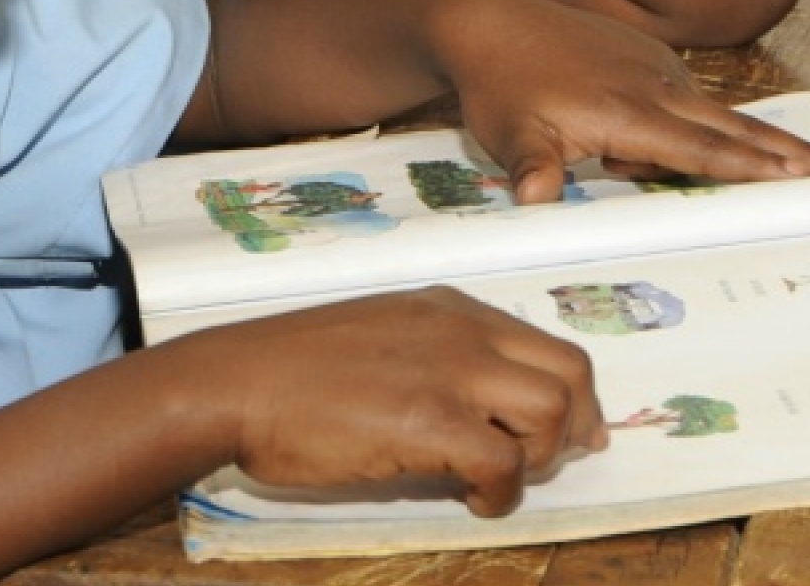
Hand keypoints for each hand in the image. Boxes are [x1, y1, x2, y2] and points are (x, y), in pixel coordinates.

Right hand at [175, 287, 604, 516]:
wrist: (234, 382)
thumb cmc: (289, 370)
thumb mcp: (376, 337)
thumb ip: (430, 356)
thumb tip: (473, 409)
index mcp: (447, 310)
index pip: (543, 344)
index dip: (569, 393)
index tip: (570, 429)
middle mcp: (461, 331)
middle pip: (570, 371)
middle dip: (575, 424)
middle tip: (552, 462)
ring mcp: (449, 372)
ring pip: (553, 412)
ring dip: (538, 457)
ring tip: (495, 478)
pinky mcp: (430, 420)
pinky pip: (506, 463)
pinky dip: (501, 492)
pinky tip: (473, 500)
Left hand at [434, 0, 809, 200]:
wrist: (494, 22)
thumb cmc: (501, 87)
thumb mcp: (509, 135)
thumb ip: (531, 169)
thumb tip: (534, 202)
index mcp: (629, 112)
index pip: (702, 149)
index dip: (753, 168)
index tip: (804, 180)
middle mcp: (656, 89)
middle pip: (738, 130)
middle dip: (798, 154)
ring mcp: (659, 73)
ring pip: (722, 120)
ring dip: (767, 147)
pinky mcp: (653, 65)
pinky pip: (697, 107)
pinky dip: (722, 131)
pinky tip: (716, 151)